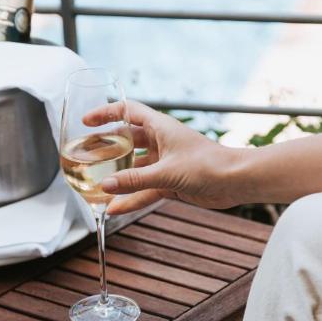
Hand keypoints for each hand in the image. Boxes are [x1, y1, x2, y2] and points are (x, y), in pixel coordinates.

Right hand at [82, 100, 242, 214]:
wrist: (236, 181)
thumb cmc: (207, 165)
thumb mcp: (166, 172)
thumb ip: (134, 180)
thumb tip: (106, 186)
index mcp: (160, 127)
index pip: (128, 112)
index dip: (106, 113)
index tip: (87, 122)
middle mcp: (160, 142)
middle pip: (126, 141)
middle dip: (106, 148)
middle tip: (85, 155)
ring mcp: (165, 162)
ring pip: (133, 168)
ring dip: (117, 177)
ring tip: (95, 185)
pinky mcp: (170, 182)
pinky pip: (144, 189)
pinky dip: (131, 198)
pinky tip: (115, 208)